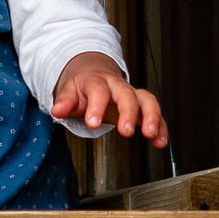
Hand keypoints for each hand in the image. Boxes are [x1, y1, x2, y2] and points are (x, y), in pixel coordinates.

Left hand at [51, 52, 168, 146]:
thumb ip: (64, 102)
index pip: (98, 91)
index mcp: (97, 82)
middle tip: (126, 131)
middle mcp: (118, 87)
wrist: (94, 75)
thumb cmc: (83, 87)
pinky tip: (161, 142)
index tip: (92, 123)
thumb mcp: (70, 92)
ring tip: (151, 135)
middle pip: (127, 95)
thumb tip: (57, 111)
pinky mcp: (142, 107)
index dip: (96, 107)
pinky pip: (156, 114)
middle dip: (129, 112)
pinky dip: (161, 127)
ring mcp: (132, 95)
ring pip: (147, 101)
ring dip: (152, 117)